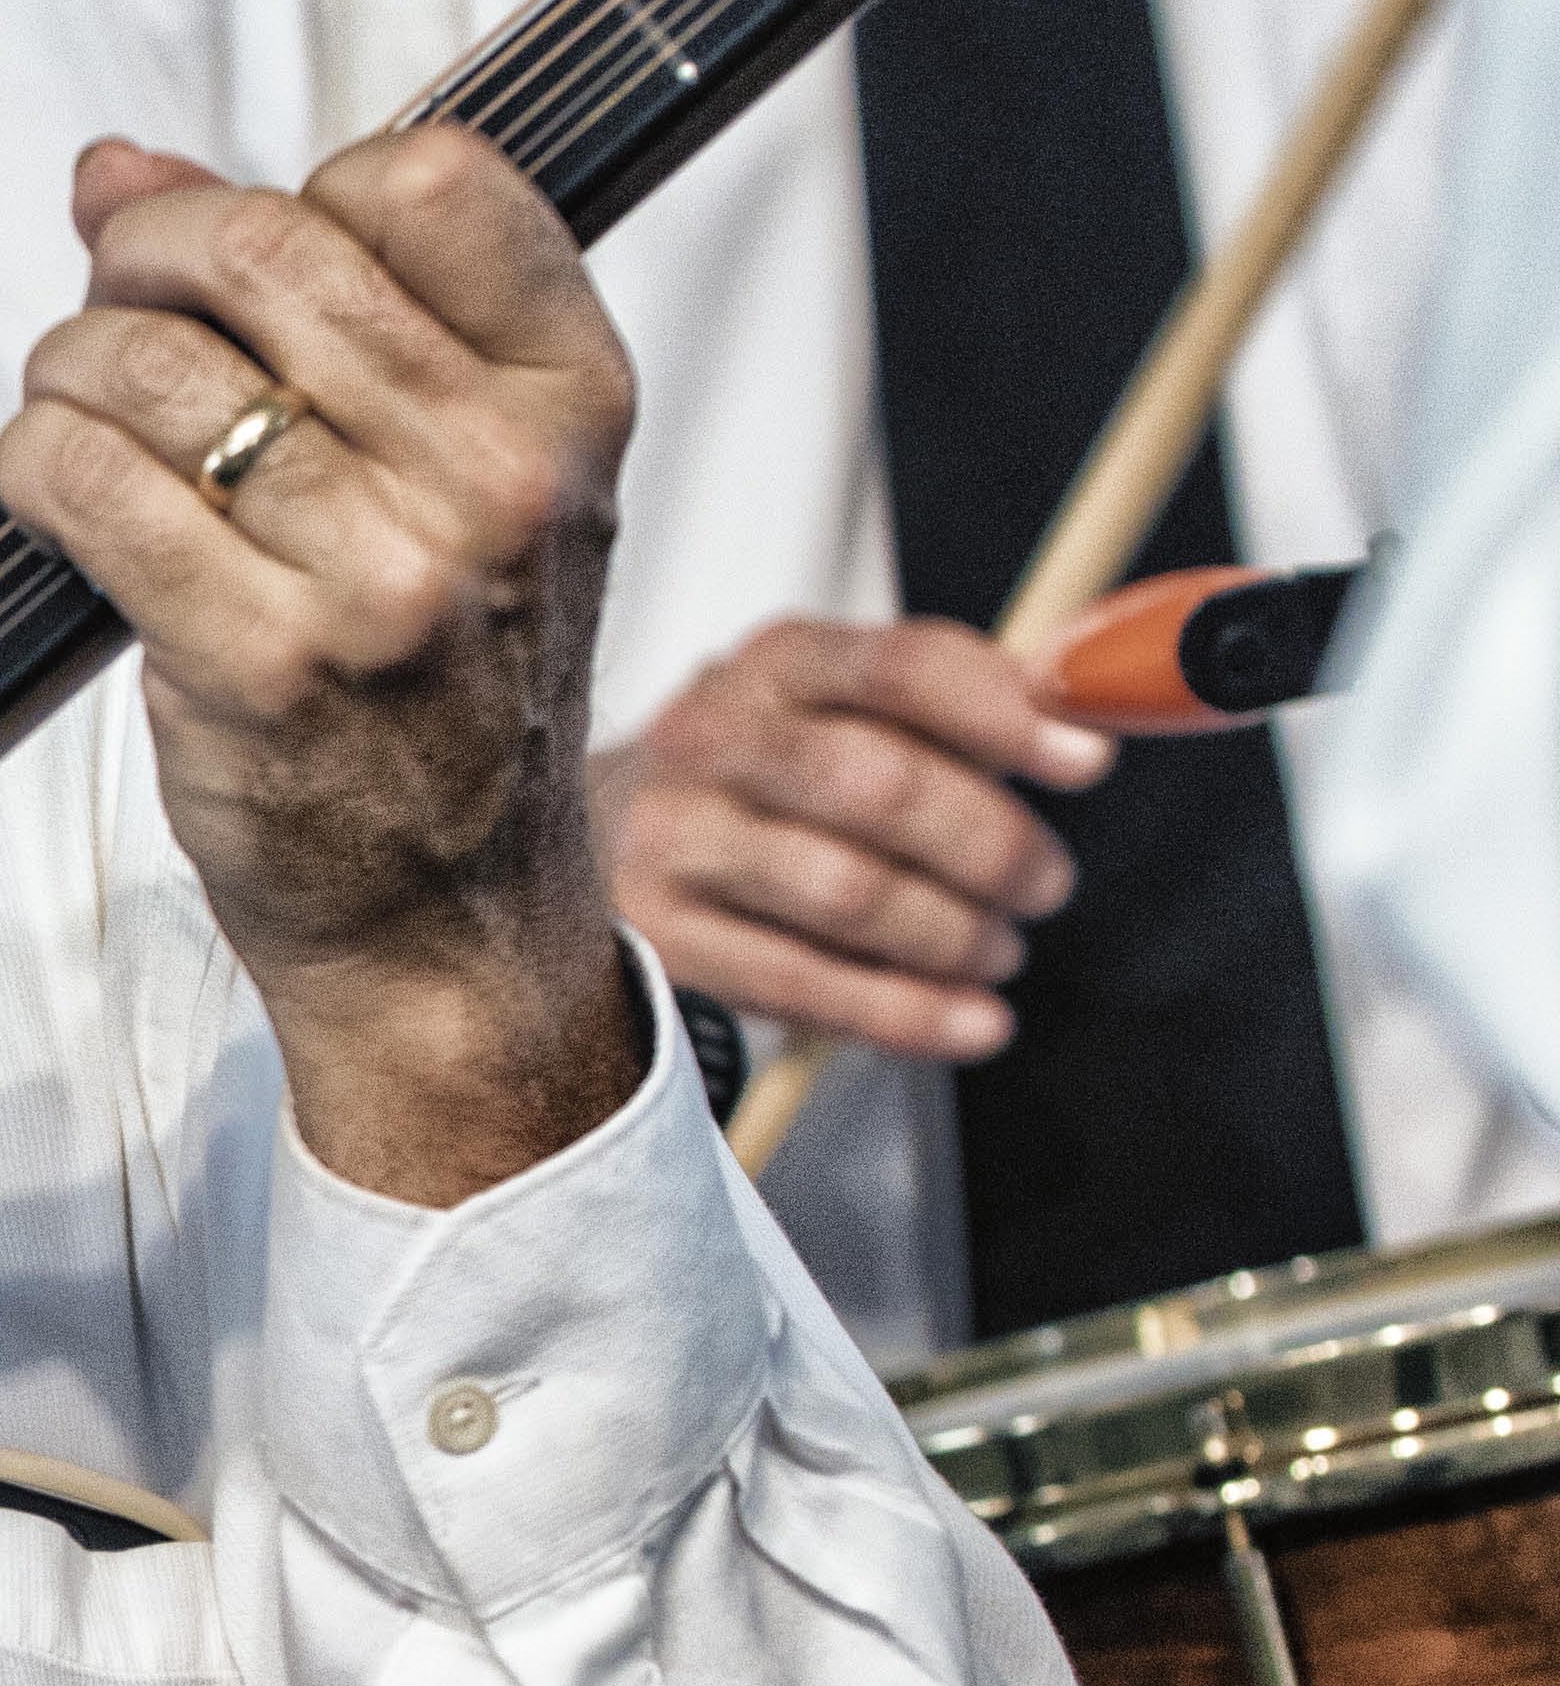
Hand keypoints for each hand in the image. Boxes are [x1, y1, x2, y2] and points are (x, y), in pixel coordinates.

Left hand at [0, 124, 642, 1203]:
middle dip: (145, 257)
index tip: (256, 260)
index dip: (305, 188)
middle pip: (268, 247)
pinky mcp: (260, 662)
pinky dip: (38, 463)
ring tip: (75, 412)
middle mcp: (497, 477)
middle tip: (113, 310)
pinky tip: (52, 490)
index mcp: (572, 400)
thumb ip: (310, 302)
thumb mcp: (452, 477)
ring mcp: (384, 575)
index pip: (431, 175)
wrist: (452, 925)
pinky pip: (92, 482)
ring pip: (157, 364)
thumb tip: (112, 168)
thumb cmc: (444, 687)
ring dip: (72, 367)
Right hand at [589, 612, 1107, 1066]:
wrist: (599, 836)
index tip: (1085, 761)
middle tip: (1046, 884)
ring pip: (846, 891)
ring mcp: (672, 836)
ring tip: (1000, 951)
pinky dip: (906, 1013)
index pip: (904, 668)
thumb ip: (962, 704)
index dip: (1008, 716)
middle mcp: (711, 735)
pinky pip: (801, 984)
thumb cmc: (768, 779)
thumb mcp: (847, 708)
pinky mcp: (656, 934)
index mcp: (776, 662)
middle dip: (991, 846)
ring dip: (952, 934)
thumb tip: (1086, 713)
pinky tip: (971, 1023)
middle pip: (879, 785)